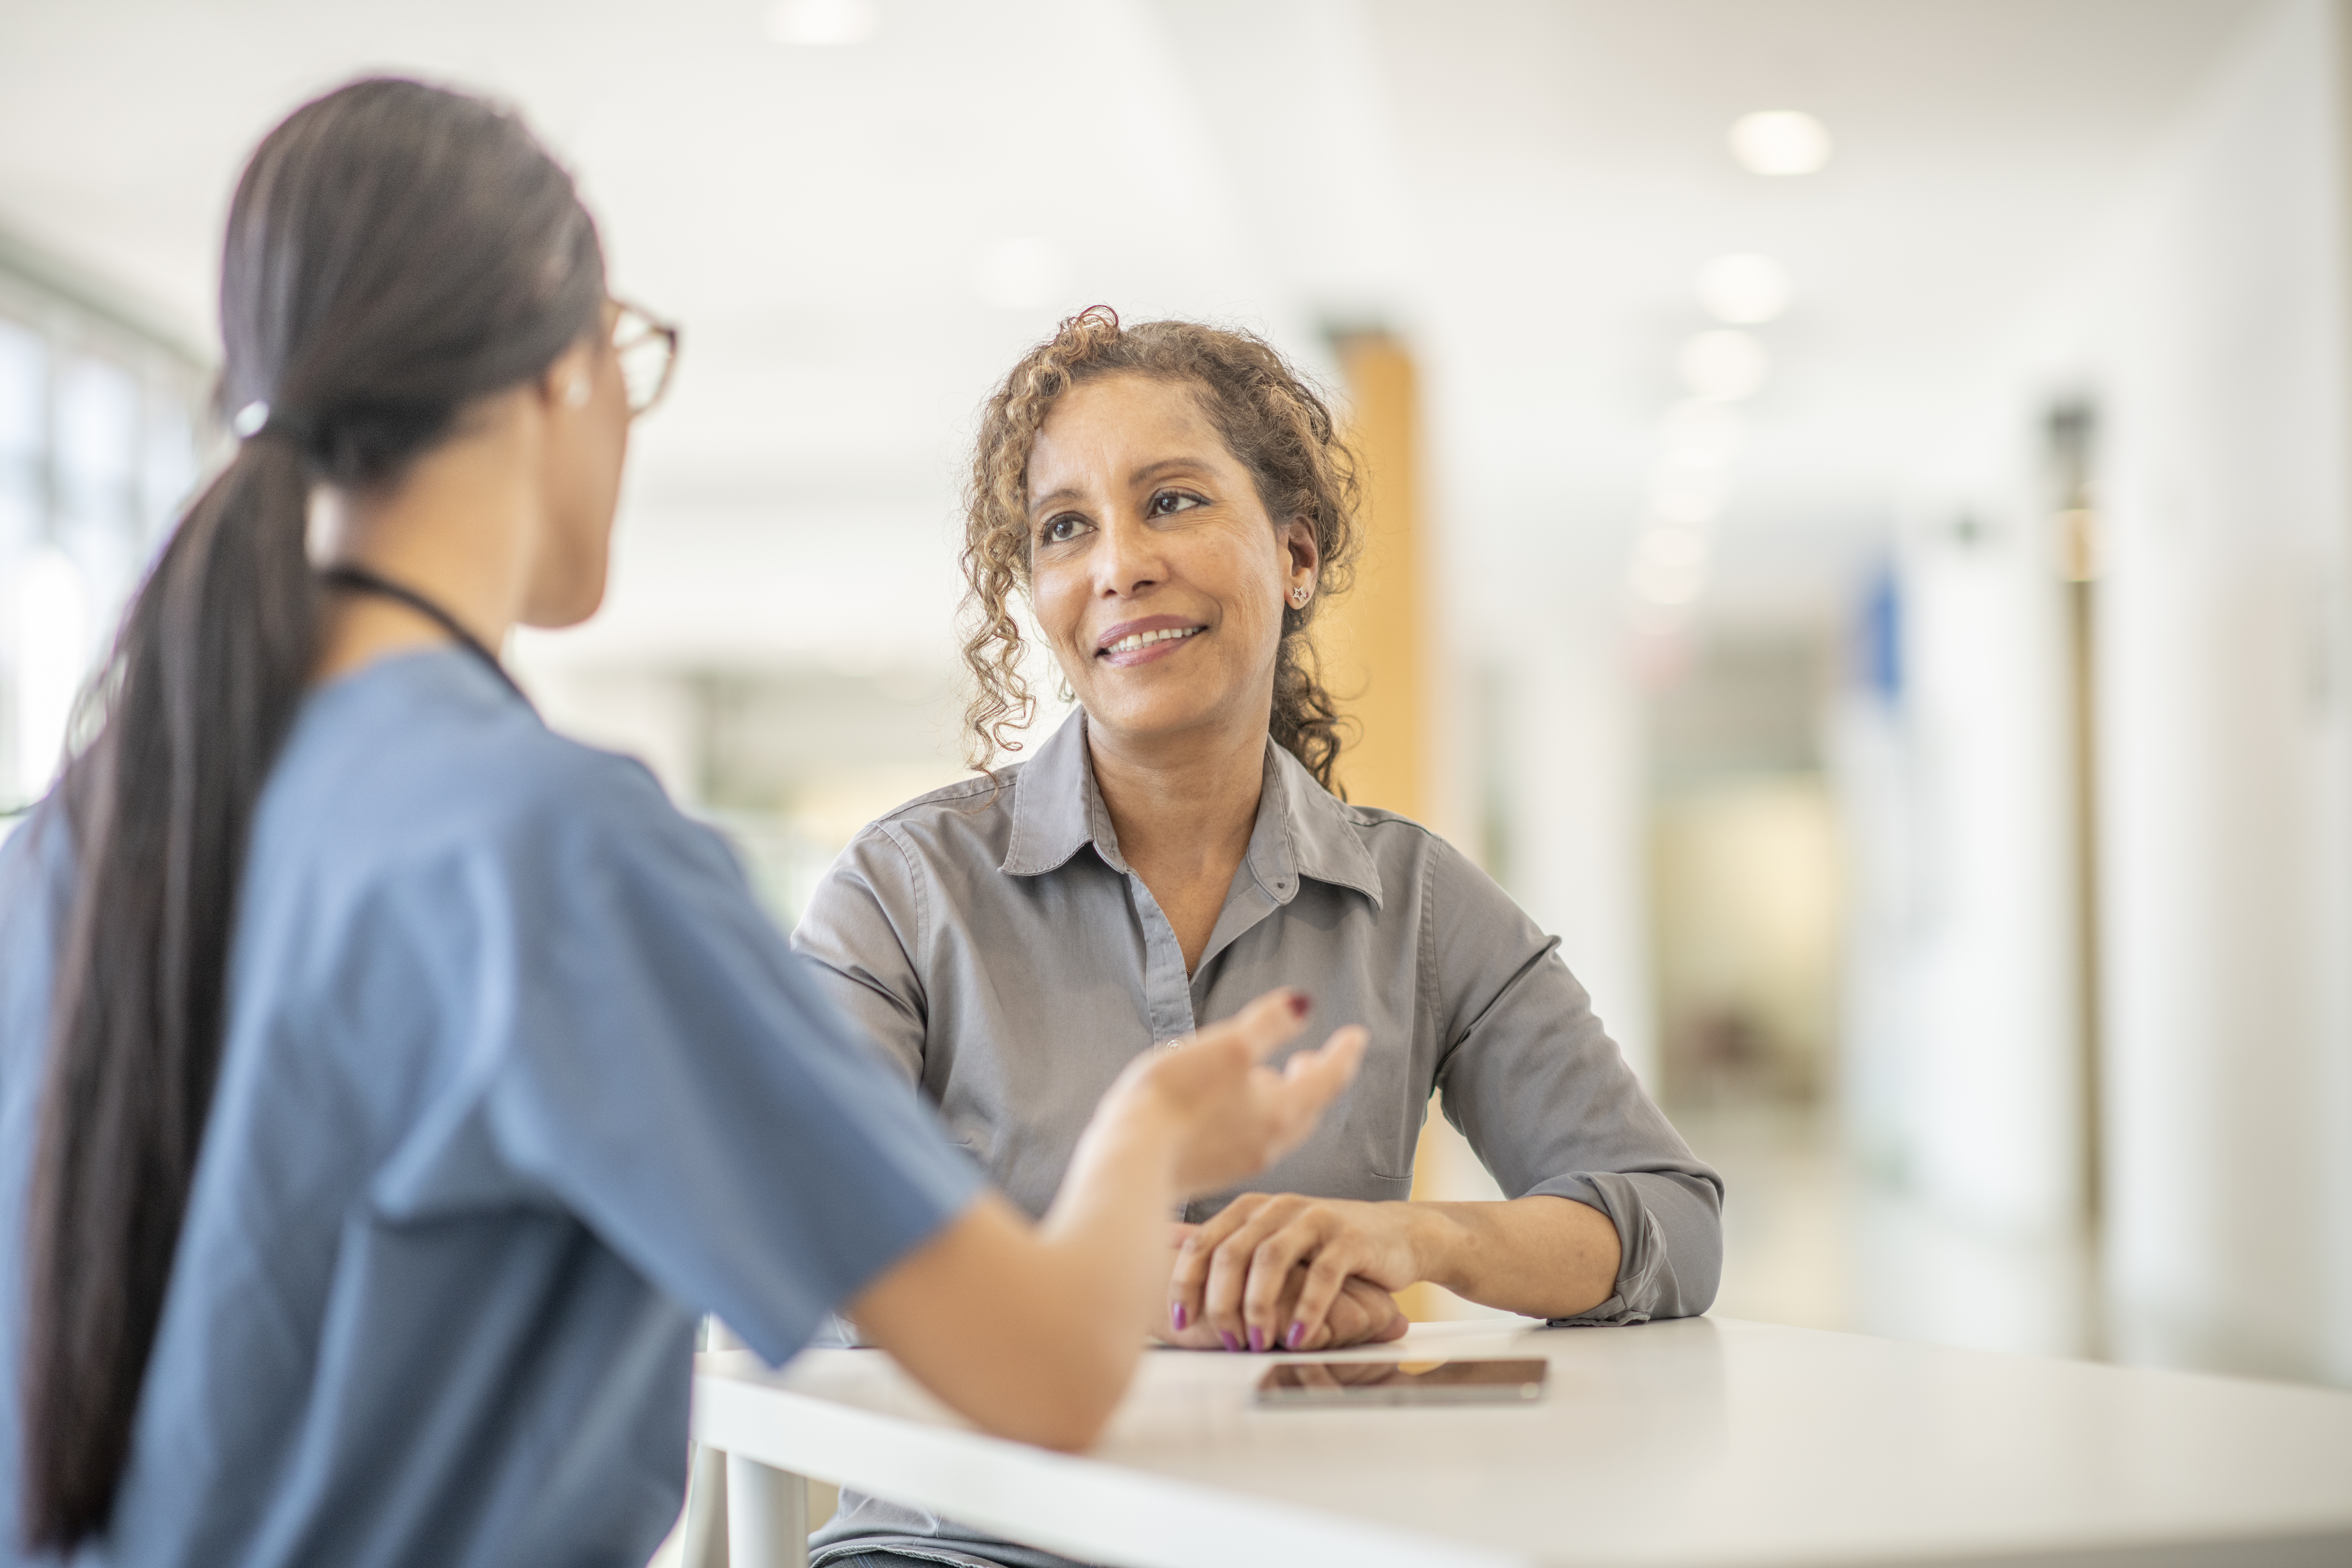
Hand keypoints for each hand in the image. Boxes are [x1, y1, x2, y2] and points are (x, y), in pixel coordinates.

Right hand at [1096, 991, 1367, 1197]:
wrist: (1128, 1165)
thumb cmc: (1176, 1099)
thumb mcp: (1226, 1047)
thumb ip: (1267, 1024)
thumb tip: (1302, 1003)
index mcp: (1280, 1111)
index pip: (1328, 1078)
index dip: (1344, 1053)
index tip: (1357, 1035)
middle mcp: (1269, 1143)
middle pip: (1308, 1107)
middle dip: (1316, 1080)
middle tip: (1312, 1058)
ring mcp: (1240, 1162)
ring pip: (1279, 1127)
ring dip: (1284, 1100)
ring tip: (1271, 1078)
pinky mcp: (1212, 1173)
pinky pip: (1251, 1141)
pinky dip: (1257, 1118)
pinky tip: (1232, 1109)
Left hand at [1170, 1192, 1422, 1352]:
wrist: (1396, 1234)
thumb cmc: (1326, 1247)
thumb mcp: (1273, 1244)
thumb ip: (1230, 1255)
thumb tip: (1167, 1271)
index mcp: (1250, 1210)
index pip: (1202, 1242)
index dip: (1185, 1282)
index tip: (1178, 1320)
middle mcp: (1277, 1208)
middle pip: (1231, 1253)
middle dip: (1221, 1302)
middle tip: (1225, 1340)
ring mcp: (1314, 1219)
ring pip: (1270, 1259)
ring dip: (1258, 1306)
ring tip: (1257, 1342)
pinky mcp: (1349, 1238)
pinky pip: (1322, 1274)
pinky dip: (1306, 1309)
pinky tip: (1297, 1336)